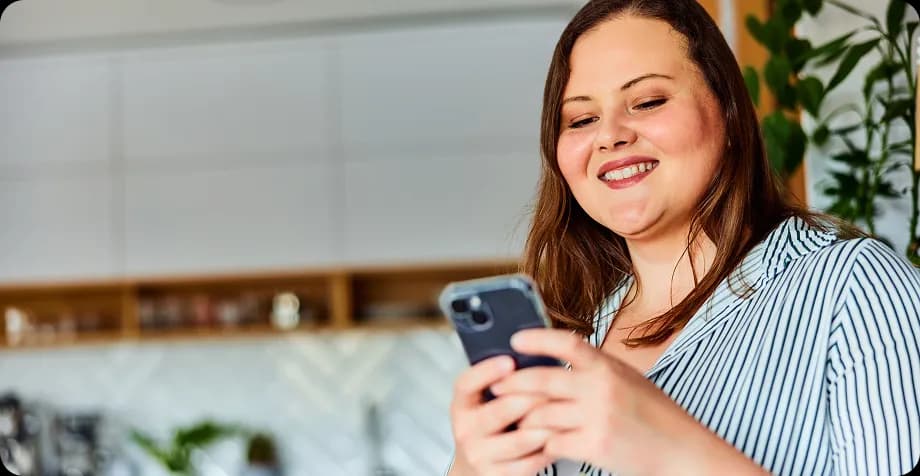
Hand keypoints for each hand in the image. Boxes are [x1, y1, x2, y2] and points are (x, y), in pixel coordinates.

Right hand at [448, 355, 554, 475]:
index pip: (466, 383)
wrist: (477, 469)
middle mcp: (465, 429)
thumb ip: (502, 381)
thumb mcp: (485, 401)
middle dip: (533, 397)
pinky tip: (561, 437)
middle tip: (557, 387)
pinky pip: (531, 461)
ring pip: (521, 438)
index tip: (510, 360)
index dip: (487, 371)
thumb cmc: (490, 425)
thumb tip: (533, 352)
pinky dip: (550, 449)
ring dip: (547, 425)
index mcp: (461, 404)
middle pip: (501, 409)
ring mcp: (479, 455)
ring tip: (566, 412)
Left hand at [490, 329, 767, 475]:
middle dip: (512, 384)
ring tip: (511, 418)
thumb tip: (554, 361)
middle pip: (541, 380)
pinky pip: (552, 442)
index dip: (537, 339)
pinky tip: (535, 444)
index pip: (567, 343)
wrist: (682, 451)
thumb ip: (594, 370)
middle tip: (496, 386)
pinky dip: (540, 444)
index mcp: (608, 366)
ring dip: (522, 418)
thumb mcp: (628, 379)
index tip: (515, 340)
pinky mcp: (594, 446)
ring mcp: (597, 417)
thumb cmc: (654, 414)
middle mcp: (601, 387)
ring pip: (541, 414)